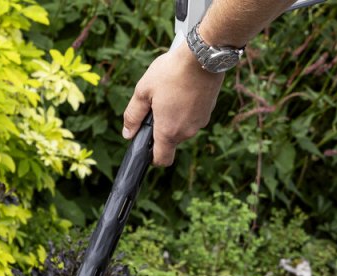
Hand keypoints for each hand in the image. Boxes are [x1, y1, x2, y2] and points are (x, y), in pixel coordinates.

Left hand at [122, 44, 225, 165]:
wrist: (204, 54)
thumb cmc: (171, 71)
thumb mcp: (143, 91)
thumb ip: (133, 115)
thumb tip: (127, 133)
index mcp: (169, 131)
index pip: (162, 160)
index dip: (152, 157)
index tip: (146, 143)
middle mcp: (187, 131)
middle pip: (171, 140)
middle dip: (161, 128)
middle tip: (155, 104)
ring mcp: (201, 121)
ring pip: (182, 127)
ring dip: (174, 117)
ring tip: (170, 92)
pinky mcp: (209, 110)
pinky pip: (193, 116)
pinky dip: (186, 108)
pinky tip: (182, 89)